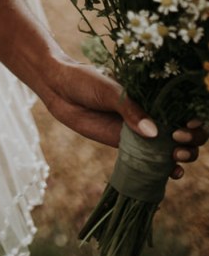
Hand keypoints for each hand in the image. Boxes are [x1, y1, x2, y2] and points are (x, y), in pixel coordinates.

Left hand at [41, 55, 206, 178]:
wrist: (60, 89)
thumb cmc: (86, 81)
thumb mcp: (110, 91)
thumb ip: (130, 110)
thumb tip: (154, 133)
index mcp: (153, 93)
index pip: (185, 107)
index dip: (194, 117)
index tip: (190, 122)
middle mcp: (152, 113)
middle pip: (187, 131)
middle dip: (192, 139)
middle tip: (178, 138)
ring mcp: (142, 132)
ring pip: (174, 148)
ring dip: (184, 155)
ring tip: (176, 157)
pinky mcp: (129, 148)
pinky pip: (153, 162)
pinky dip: (167, 170)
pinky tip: (173, 174)